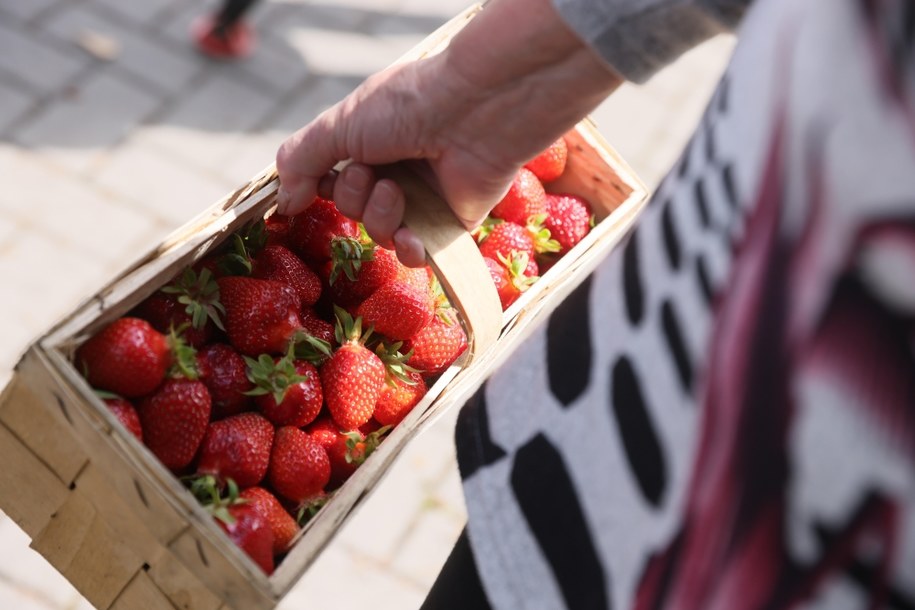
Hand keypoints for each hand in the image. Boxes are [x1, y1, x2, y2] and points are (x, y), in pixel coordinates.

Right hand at [275, 0, 621, 265]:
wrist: (474, 112)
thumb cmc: (408, 106)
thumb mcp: (340, 124)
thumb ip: (301, 160)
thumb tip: (284, 203)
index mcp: (370, 142)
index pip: (330, 179)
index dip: (318, 188)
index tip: (310, 189)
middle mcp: (395, 170)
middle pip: (352, 209)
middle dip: (353, 195)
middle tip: (372, 172)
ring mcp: (423, 199)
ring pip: (380, 232)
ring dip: (380, 215)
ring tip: (397, 190)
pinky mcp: (450, 223)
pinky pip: (417, 253)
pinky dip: (409, 249)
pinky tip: (412, 238)